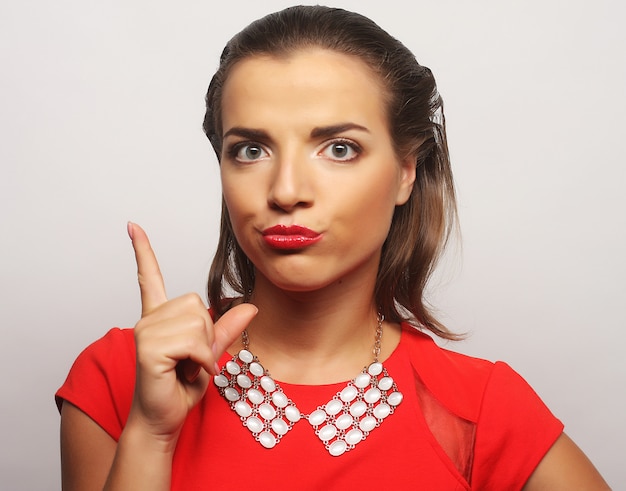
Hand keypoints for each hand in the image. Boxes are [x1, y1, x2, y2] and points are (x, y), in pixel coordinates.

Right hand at [126, 222, 256, 444]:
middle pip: (197, 303)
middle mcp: (149, 320)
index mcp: (159, 317)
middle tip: (190, 358)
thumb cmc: (180, 388)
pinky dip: (201, 361)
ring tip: (186, 366)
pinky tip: (186, 372)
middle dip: (206, 333)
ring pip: (198, 321)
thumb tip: (250, 306)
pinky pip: (194, 342)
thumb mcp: (209, 354)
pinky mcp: (149, 348)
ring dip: (203, 349)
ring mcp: (145, 332)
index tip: (133, 226)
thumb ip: (225, 329)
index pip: (150, 277)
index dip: (143, 250)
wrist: (163, 420)